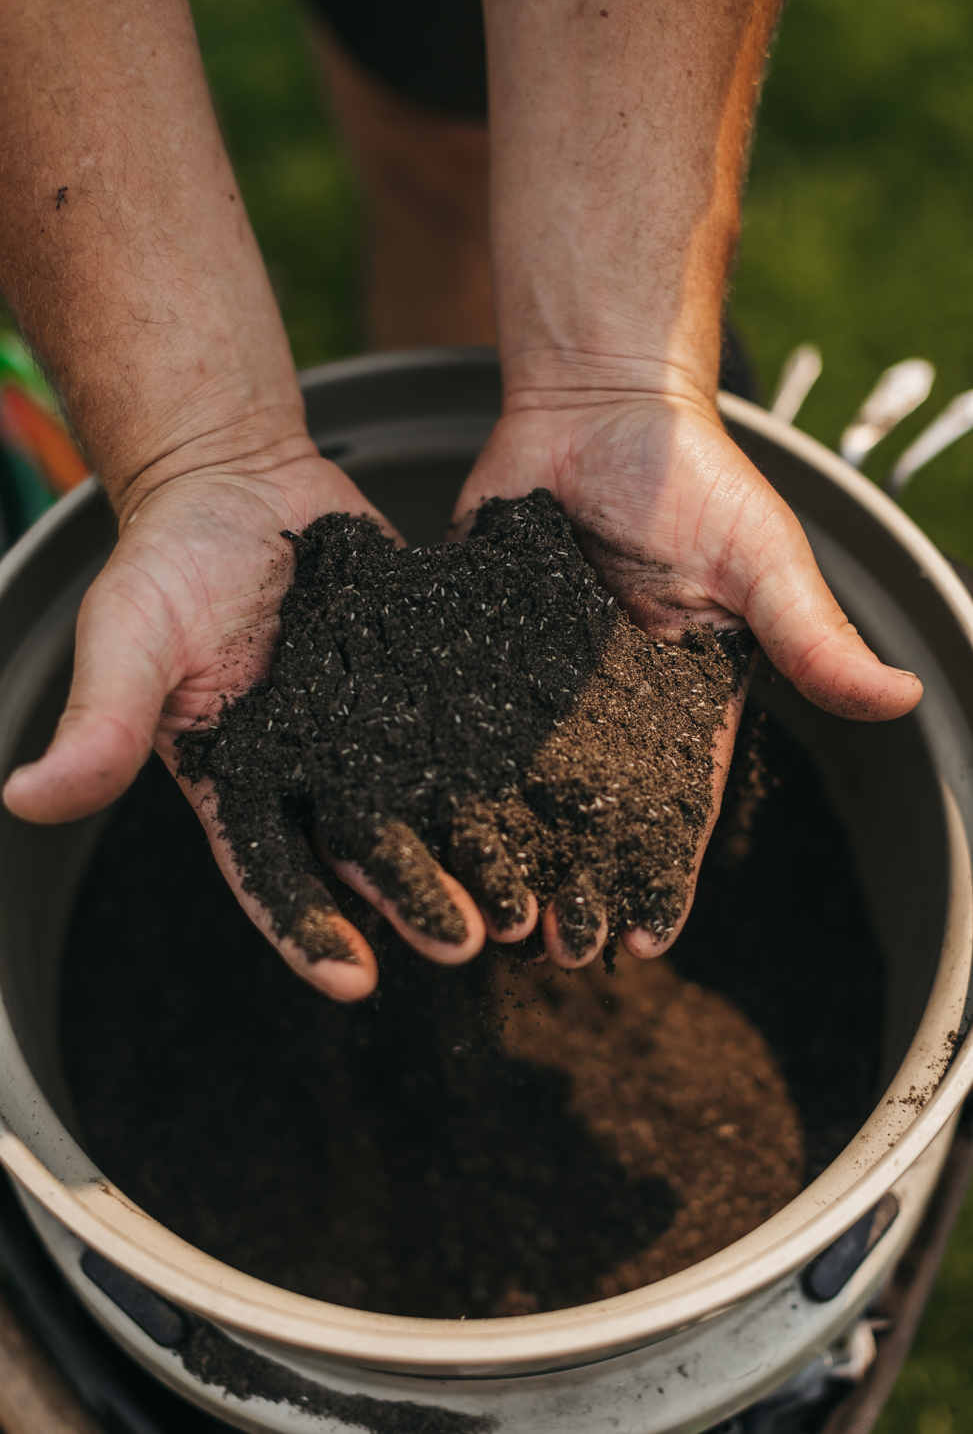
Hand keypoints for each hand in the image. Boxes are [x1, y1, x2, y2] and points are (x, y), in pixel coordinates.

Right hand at [1, 444, 503, 1001]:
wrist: (234, 479)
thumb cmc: (167, 559)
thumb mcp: (127, 637)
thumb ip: (100, 721)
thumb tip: (24, 799)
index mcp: (239, 781)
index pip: (268, 871)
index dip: (306, 926)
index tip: (352, 978)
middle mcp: (310, 770)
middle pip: (364, 851)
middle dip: (411, 900)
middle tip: (467, 942)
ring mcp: (369, 727)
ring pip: (424, 804)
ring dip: (468, 851)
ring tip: (524, 898)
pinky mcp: (419, 680)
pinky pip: (462, 728)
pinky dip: (498, 766)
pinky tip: (547, 798)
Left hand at [451, 380, 922, 967]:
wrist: (594, 401)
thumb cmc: (691, 473)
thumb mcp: (760, 558)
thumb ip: (812, 633)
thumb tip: (902, 696)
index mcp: (684, 695)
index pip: (677, 800)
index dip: (662, 870)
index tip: (643, 939)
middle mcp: (611, 699)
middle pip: (593, 809)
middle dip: (576, 878)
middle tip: (553, 949)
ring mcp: (541, 675)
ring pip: (521, 778)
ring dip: (509, 846)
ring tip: (485, 912)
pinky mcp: (479, 641)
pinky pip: (462, 712)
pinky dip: (447, 767)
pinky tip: (426, 823)